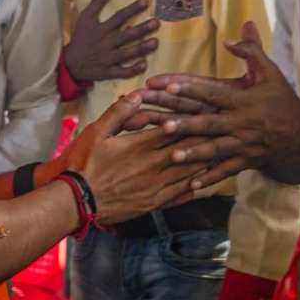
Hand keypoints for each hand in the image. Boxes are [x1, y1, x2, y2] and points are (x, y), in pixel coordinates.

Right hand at [63, 0, 159, 82]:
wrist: (70, 62)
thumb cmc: (80, 38)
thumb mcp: (85, 18)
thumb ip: (97, 2)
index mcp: (102, 29)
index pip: (119, 17)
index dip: (132, 9)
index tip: (146, 2)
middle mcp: (106, 43)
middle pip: (126, 35)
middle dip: (142, 29)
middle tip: (156, 23)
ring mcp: (108, 58)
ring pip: (127, 53)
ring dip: (141, 48)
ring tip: (155, 42)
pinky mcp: (108, 72)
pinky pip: (122, 72)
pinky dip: (132, 70)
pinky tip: (144, 65)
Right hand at [72, 95, 209, 223]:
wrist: (76, 202)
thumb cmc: (83, 164)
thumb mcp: (96, 132)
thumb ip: (119, 113)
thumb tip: (138, 95)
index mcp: (141, 145)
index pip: (175, 130)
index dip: (192, 121)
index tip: (208, 113)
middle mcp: (153, 165)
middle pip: (187, 150)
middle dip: (205, 139)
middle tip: (223, 131)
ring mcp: (155, 186)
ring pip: (188, 172)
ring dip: (204, 163)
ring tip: (220, 154)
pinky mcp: (153, 203)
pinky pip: (179, 195)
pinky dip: (192, 187)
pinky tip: (200, 183)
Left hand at [140, 22, 299, 189]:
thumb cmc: (284, 100)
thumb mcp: (271, 71)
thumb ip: (251, 51)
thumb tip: (229, 39)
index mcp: (244, 100)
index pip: (214, 93)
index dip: (192, 88)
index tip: (169, 85)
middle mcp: (242, 123)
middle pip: (209, 124)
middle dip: (185, 125)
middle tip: (162, 125)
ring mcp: (244, 144)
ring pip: (215, 150)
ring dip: (194, 153)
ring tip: (173, 156)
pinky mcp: (246, 161)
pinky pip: (227, 171)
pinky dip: (210, 178)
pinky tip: (191, 185)